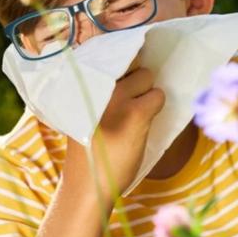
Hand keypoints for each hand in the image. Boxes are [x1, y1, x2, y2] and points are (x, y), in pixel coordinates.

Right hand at [64, 54, 164, 199]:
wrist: (88, 184)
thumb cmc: (87, 151)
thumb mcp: (82, 113)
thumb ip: (97, 91)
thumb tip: (126, 70)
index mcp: (79, 83)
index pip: (106, 51)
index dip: (122, 54)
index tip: (128, 59)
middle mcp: (97, 84)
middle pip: (130, 60)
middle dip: (134, 78)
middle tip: (130, 97)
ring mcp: (117, 96)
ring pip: (146, 76)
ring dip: (146, 92)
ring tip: (134, 113)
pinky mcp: (136, 112)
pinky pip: (158, 96)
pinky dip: (156, 107)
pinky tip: (143, 122)